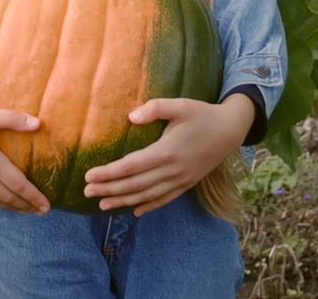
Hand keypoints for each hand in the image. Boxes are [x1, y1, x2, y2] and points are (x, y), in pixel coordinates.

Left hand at [81, 94, 254, 216]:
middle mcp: (172, 170)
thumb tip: (131, 117)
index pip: (130, 166)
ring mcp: (180, 180)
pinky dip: (148, 206)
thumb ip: (155, 108)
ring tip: (102, 205)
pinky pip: (164, 199)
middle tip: (86, 192)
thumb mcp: (180, 105)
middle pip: (134, 185)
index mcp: (166, 151)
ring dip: (123, 201)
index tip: (88, 175)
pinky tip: (134, 211)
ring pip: (147, 196)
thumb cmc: (202, 114)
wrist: (230, 130)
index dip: (108, 173)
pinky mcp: (187, 184)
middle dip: (109, 190)